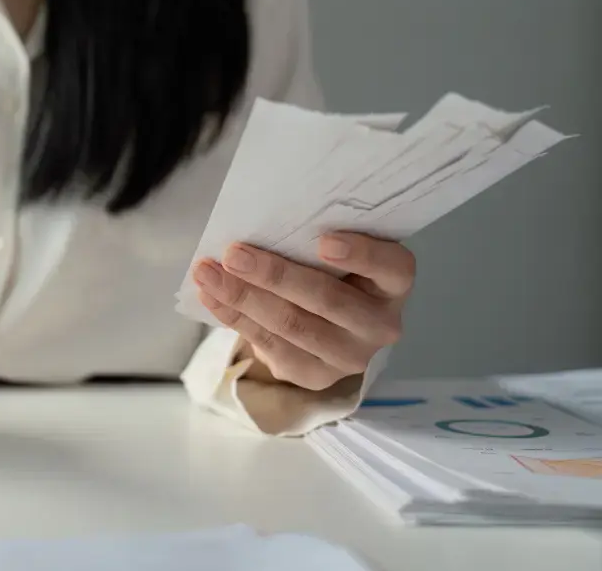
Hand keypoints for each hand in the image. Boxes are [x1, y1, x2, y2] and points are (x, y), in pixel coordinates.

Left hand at [191, 232, 414, 390]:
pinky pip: (269, 345)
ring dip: (243, 298)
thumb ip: (313, 243)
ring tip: (208, 273)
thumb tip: (258, 226)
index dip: (361, 255)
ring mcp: (348, 356)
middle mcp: (379, 325)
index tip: (323, 241)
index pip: (391, 267)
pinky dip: (235, 317)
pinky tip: (211, 296)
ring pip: (292, 326)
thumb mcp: (336, 255)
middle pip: (327, 299)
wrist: (330, 328)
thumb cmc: (331, 274)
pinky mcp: (314, 375)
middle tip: (233, 254)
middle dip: (274, 276)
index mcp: (393, 285)